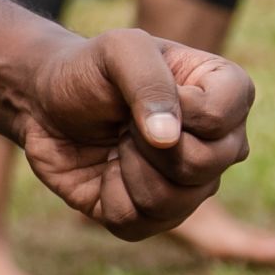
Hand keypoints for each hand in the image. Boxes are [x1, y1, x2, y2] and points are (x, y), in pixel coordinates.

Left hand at [9, 29, 252, 238]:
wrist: (45, 104)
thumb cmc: (90, 70)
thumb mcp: (118, 50)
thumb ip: (149, 83)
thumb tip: (168, 140)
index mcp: (228, 94)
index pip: (222, 117)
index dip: (177, 110)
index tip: (141, 93)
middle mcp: (222, 142)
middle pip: (206, 164)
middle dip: (147, 145)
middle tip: (125, 123)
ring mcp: (194, 183)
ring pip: (177, 201)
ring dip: (129, 171)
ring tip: (118, 146)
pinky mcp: (158, 214)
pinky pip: (144, 224)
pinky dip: (111, 198)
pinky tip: (108, 173)